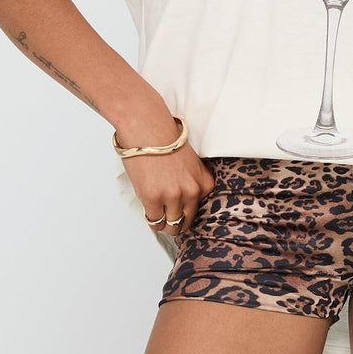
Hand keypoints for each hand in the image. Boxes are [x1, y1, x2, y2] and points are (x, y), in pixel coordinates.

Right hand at [115, 109, 215, 237]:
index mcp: (204, 182)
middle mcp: (192, 191)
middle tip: (167, 215)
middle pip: (186, 221)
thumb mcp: (191, 163)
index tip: (180, 208)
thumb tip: (186, 204)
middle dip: (177, 221)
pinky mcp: (153, 198)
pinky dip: (152, 219)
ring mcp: (173, 196)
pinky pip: (155, 222)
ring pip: (171, 226)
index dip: (188, 210)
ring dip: (164, 223)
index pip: (201, 210)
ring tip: (158, 212)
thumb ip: (192, 183)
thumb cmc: (166, 141)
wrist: (147, 127)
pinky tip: (150, 208)